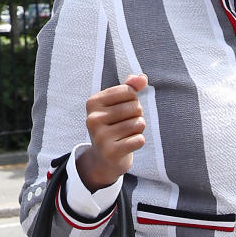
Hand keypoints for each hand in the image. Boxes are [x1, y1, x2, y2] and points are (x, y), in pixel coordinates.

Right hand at [79, 74, 146, 189]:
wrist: (104, 158)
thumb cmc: (113, 126)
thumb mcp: (118, 104)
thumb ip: (130, 88)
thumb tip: (142, 78)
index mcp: (93, 102)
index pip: (128, 91)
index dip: (133, 101)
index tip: (122, 111)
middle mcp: (93, 118)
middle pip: (135, 107)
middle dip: (137, 116)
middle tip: (125, 125)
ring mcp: (100, 136)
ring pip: (138, 123)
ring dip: (138, 129)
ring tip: (126, 135)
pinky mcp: (110, 152)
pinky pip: (139, 140)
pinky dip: (139, 141)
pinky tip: (128, 144)